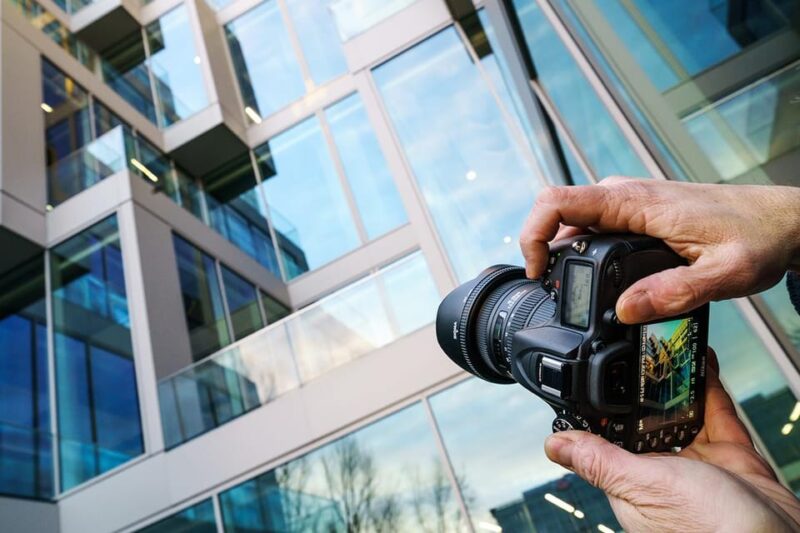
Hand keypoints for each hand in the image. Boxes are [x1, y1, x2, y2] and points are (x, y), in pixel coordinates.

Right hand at [519, 178, 799, 322]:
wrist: (782, 220)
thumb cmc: (758, 236)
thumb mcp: (725, 274)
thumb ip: (674, 293)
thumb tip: (624, 311)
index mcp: (637, 203)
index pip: (558, 200)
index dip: (532, 234)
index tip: (536, 271)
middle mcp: (626, 196)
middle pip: (556, 210)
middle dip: (540, 248)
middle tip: (551, 289)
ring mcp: (629, 202)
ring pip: (572, 218)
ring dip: (558, 250)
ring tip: (566, 288)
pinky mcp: (636, 212)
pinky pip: (592, 224)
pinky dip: (578, 249)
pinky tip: (589, 275)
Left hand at [543, 350, 799, 531]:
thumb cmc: (711, 532)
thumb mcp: (646, 485)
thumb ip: (602, 462)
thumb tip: (554, 446)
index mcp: (632, 485)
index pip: (608, 438)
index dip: (604, 408)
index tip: (597, 374)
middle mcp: (663, 475)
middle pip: (647, 420)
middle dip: (644, 389)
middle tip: (638, 351)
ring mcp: (699, 468)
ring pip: (682, 413)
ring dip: (677, 383)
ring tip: (667, 347)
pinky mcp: (733, 461)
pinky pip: (718, 415)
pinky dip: (710, 388)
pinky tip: (701, 363)